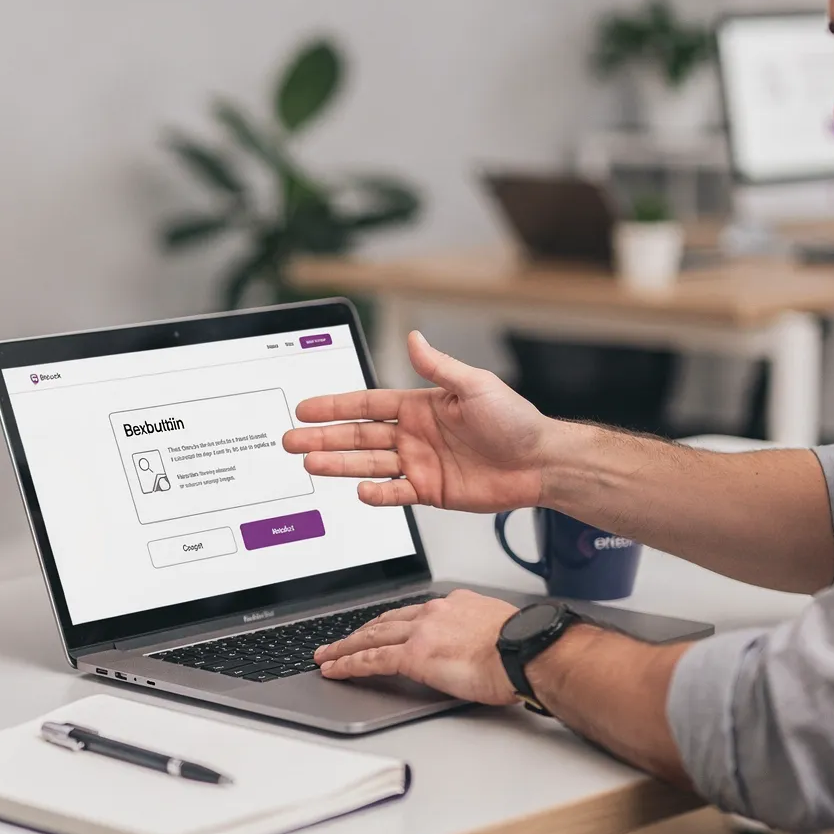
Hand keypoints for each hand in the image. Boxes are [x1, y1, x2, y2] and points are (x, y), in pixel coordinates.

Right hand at [282, 331, 554, 511]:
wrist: (541, 462)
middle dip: (323, 437)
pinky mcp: (431, 491)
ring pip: (369, 464)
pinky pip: (397, 493)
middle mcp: (415, 435)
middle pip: (359, 436)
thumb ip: (438, 367)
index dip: (335, 406)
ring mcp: (420, 464)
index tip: (306, 407)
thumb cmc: (516, 420)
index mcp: (420, 406)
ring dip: (339, 463)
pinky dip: (378, 494)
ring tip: (311, 464)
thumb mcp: (475, 385)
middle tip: (292, 440)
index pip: (367, 406)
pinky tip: (359, 490)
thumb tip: (413, 339)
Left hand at [314, 590, 520, 705]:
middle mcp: (435, 612)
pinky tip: (334, 670)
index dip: (393, 623)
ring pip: (371, 637)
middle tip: (341, 641)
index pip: (414, 613)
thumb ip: (480, 637)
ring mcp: (421, 632)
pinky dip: (348, 664)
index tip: (382, 629)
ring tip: (326, 656)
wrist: (528, 652)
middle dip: (360, 632)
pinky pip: (371, 659)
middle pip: (386, 621)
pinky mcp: (414, 655)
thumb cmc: (525, 648)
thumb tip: (481, 651)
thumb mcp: (500, 632)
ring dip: (344, 647)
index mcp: (456, 604)